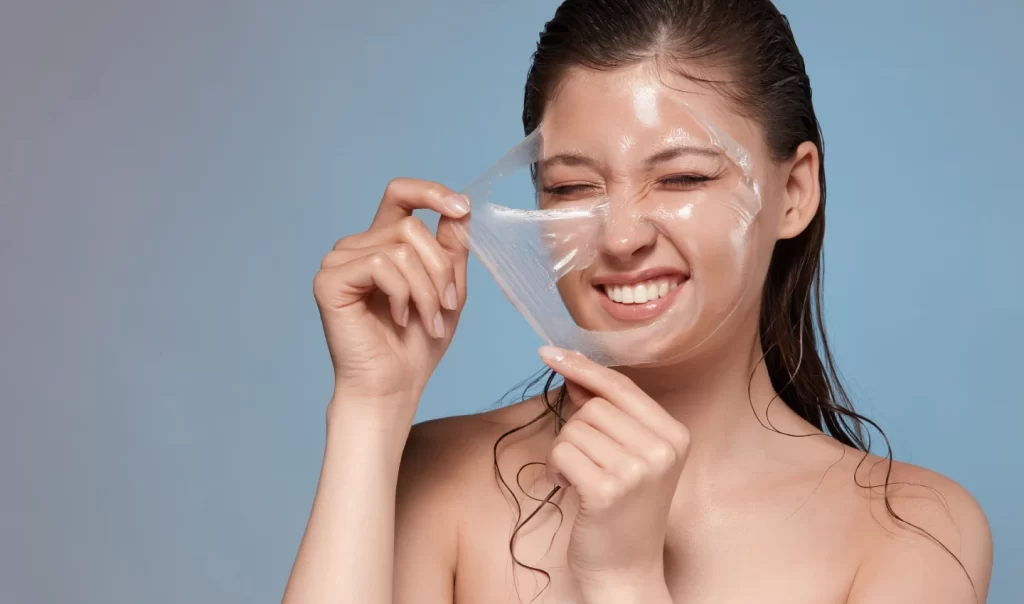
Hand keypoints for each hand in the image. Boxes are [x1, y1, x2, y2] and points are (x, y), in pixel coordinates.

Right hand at [314, 178, 469, 415]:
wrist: (394, 385)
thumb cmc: (417, 343)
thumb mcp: (448, 288)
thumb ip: (452, 247)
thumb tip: (460, 206)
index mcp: (384, 242)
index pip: (401, 194)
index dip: (431, 192)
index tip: (461, 208)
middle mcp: (358, 246)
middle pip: (411, 227)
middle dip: (440, 269)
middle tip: (446, 308)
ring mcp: (340, 261)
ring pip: (400, 248)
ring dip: (426, 290)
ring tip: (428, 321)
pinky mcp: (329, 280)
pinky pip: (381, 265)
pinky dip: (402, 295)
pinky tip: (399, 319)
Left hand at [539, 346, 688, 601]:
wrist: (626, 571)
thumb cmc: (623, 511)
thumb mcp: (630, 456)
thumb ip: (608, 413)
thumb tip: (574, 370)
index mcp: (674, 435)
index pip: (621, 386)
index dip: (583, 367)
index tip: (549, 351)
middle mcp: (662, 449)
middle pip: (594, 406)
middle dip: (576, 429)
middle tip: (585, 462)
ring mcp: (637, 471)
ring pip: (574, 428)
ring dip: (565, 451)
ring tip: (581, 479)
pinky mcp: (606, 491)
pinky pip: (561, 452)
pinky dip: (556, 469)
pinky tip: (570, 489)